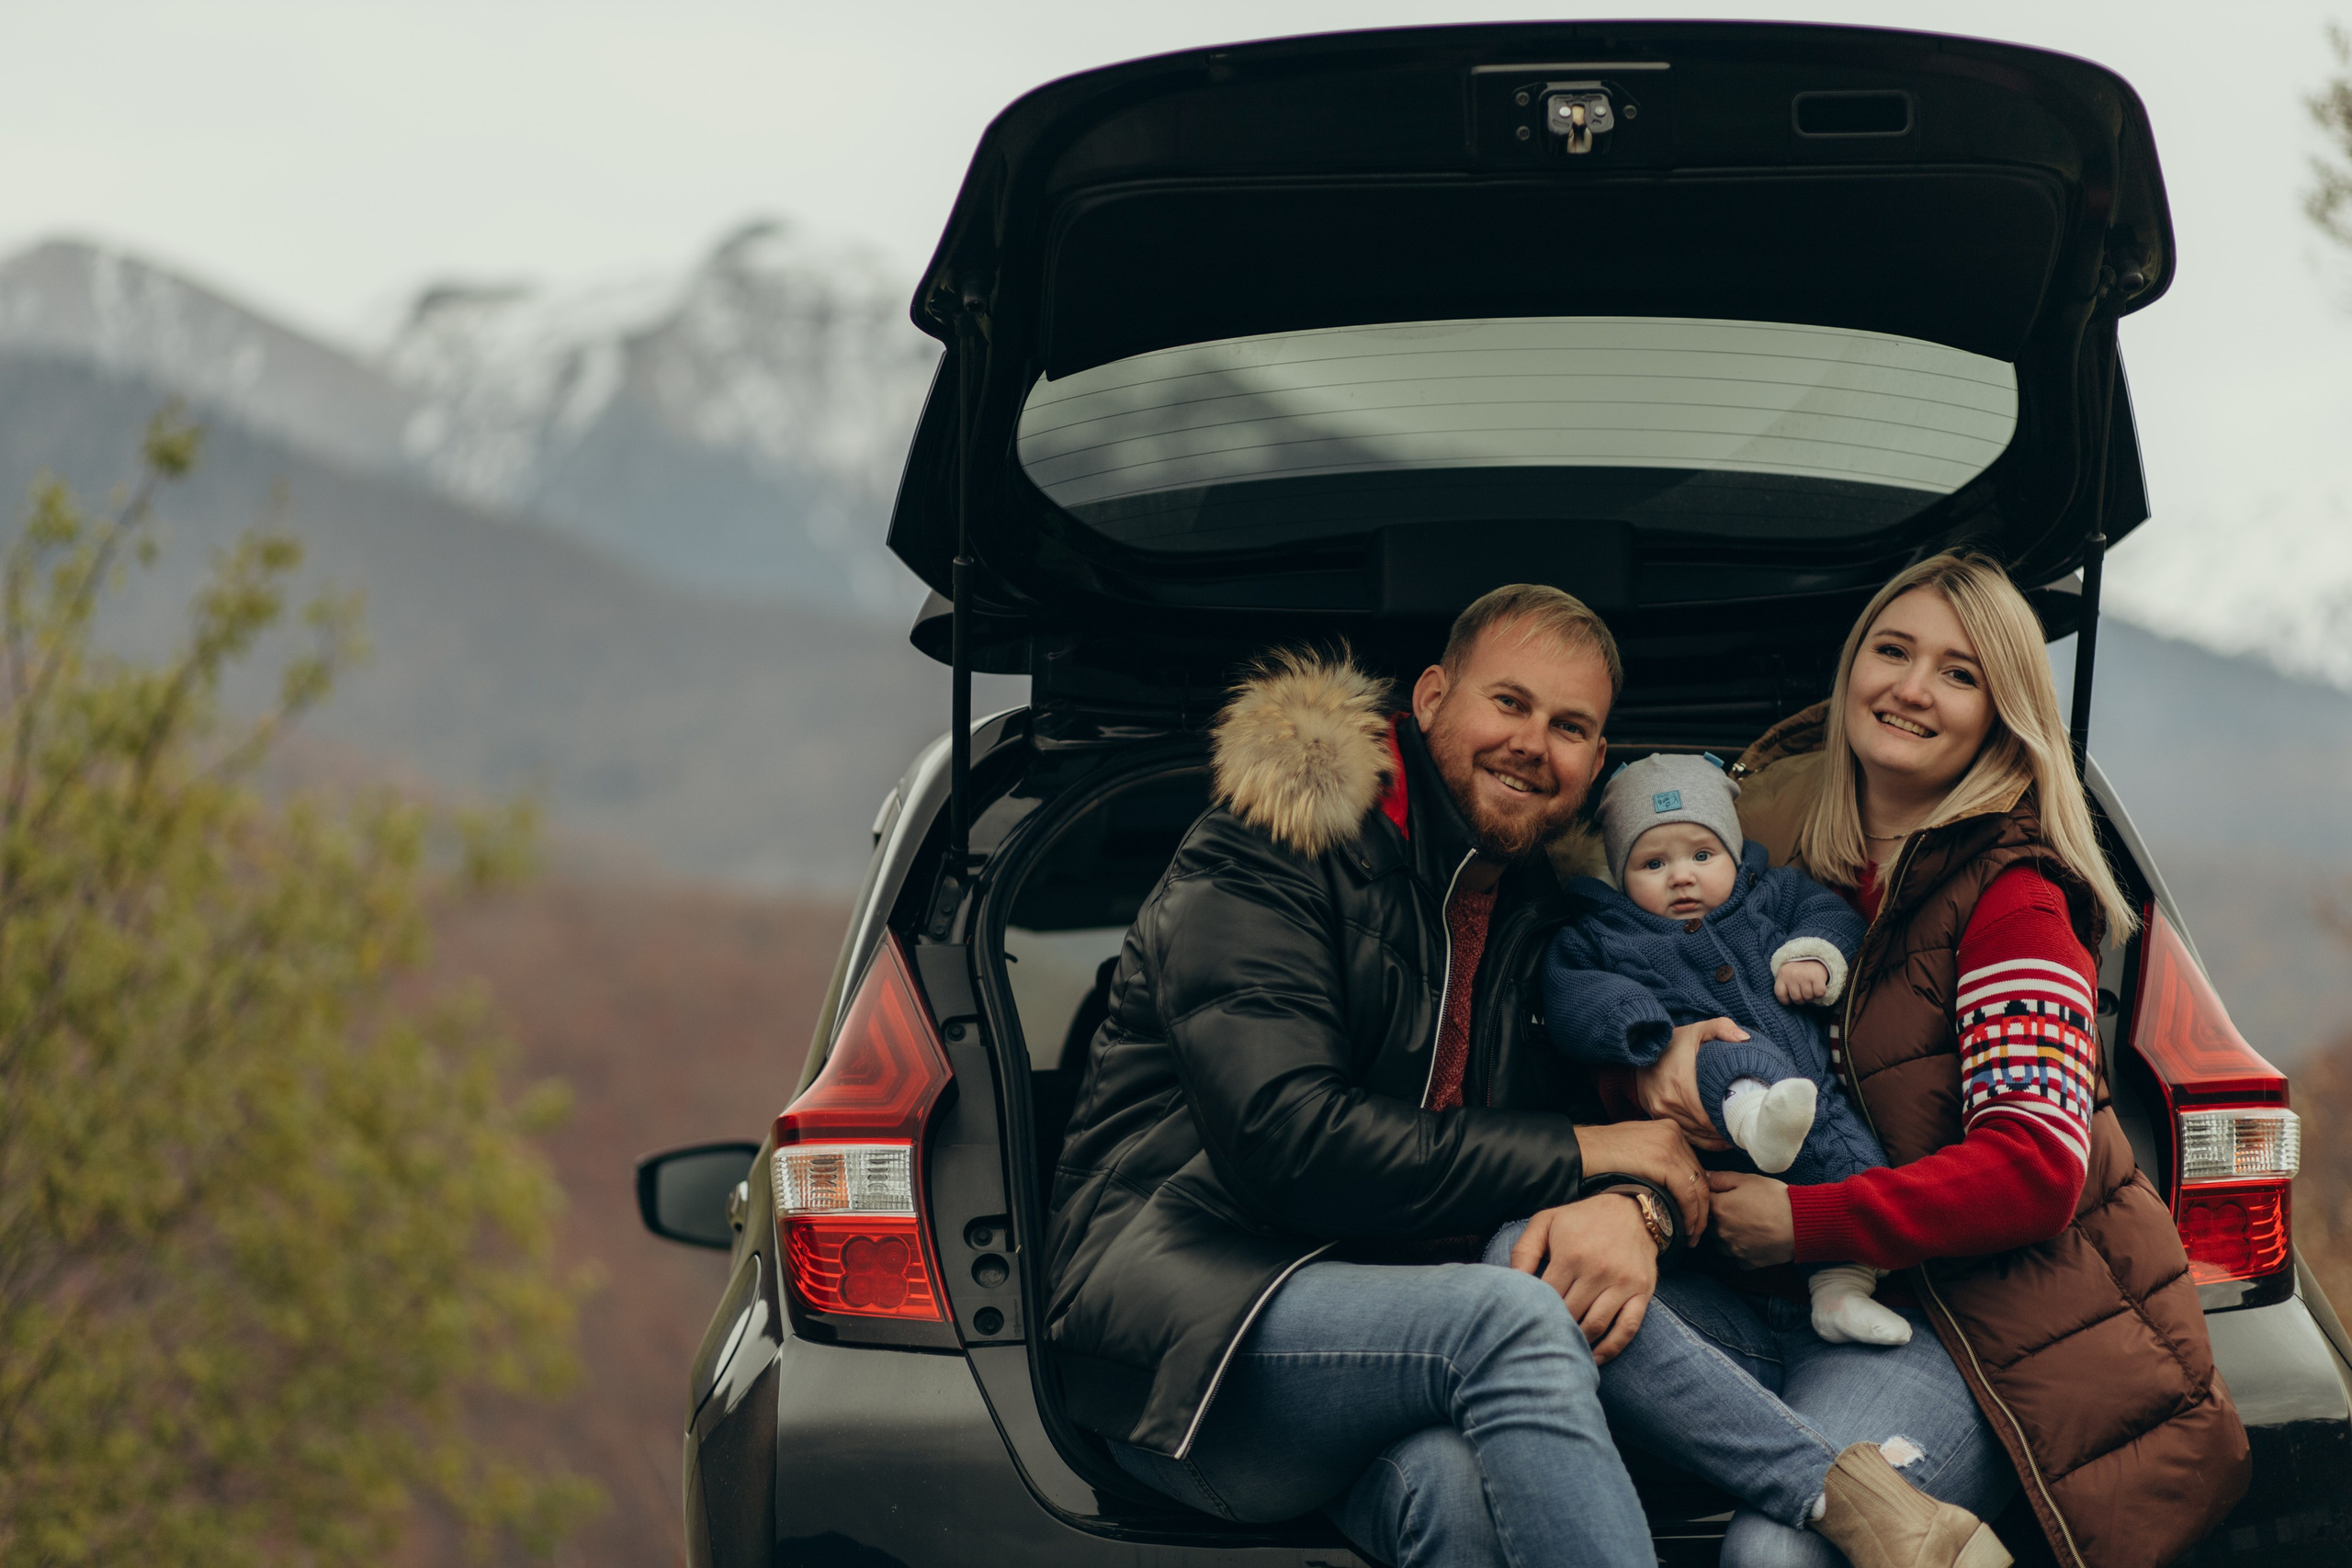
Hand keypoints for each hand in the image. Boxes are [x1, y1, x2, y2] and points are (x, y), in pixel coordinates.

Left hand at [1509, 1196, 1658, 1363]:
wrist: (1632, 1211)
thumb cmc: (1582, 1219)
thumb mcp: (1546, 1222)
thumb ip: (1524, 1251)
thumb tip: (1511, 1282)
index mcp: (1571, 1255)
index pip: (1546, 1297)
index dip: (1533, 1313)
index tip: (1523, 1324)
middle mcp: (1598, 1270)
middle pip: (1569, 1314)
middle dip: (1553, 1330)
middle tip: (1539, 1342)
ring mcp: (1622, 1283)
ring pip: (1596, 1326)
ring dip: (1578, 1343)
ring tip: (1563, 1351)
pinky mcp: (1642, 1292)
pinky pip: (1627, 1328)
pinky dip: (1611, 1349)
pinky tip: (1595, 1358)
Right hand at [1572, 1118, 1708, 1234]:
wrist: (1579, 1152)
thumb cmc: (1600, 1156)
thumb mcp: (1637, 1150)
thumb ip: (1659, 1160)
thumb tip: (1675, 1187)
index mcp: (1668, 1129)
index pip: (1693, 1167)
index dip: (1698, 1195)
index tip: (1695, 1216)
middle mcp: (1673, 1133)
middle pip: (1699, 1177)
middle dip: (1701, 1207)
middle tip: (1695, 1231)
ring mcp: (1670, 1145)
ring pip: (1698, 1187)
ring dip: (1698, 1216)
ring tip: (1691, 1235)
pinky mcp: (1664, 1161)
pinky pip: (1687, 1193)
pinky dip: (1690, 1214)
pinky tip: (1685, 1228)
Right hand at [1634, 1018, 1745, 1151]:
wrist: (1639, 1048)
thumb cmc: (1673, 1041)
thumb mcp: (1698, 1030)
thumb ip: (1721, 1028)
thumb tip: (1744, 1038)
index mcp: (1680, 1083)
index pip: (1707, 1116)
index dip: (1725, 1123)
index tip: (1743, 1121)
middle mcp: (1668, 1102)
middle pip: (1702, 1127)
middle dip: (1723, 1131)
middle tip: (1744, 1130)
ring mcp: (1660, 1111)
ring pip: (1693, 1134)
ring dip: (1714, 1138)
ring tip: (1734, 1135)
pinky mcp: (1656, 1115)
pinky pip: (1682, 1134)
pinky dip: (1701, 1140)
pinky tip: (1717, 1140)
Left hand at [1706, 1171, 1795, 1266]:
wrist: (1800, 1223)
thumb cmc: (1774, 1198)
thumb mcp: (1748, 1179)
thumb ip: (1721, 1178)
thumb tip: (1705, 1177)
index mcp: (1718, 1209)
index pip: (1704, 1203)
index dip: (1714, 1197)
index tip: (1726, 1196)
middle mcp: (1721, 1232)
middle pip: (1710, 1225)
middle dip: (1719, 1218)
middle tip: (1738, 1211)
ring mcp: (1734, 1249)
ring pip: (1722, 1244)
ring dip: (1728, 1237)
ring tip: (1746, 1226)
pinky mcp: (1748, 1262)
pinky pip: (1738, 1258)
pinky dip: (1743, 1252)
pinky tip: (1754, 1242)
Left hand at [1774, 960, 1829, 1005]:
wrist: (1814, 956)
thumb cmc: (1798, 971)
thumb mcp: (1787, 975)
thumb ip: (1784, 987)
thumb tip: (1787, 1002)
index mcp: (1782, 975)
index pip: (1780, 995)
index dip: (1786, 999)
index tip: (1790, 996)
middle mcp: (1792, 975)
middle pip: (1796, 999)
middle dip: (1802, 998)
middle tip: (1803, 989)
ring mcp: (1804, 976)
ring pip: (1808, 997)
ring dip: (1811, 995)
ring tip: (1810, 986)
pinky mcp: (1817, 977)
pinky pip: (1819, 994)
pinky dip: (1820, 993)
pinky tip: (1817, 985)